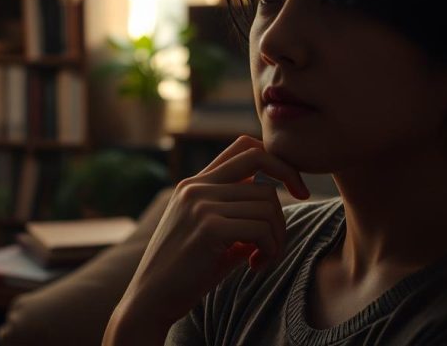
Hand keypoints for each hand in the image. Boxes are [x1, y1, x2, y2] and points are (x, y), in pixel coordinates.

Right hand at [104, 136, 309, 343]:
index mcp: (194, 184)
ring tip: (262, 259)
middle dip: (284, 209)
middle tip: (277, 241)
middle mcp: (196, 187)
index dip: (279, 162)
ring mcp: (200, 204)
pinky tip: (255, 267)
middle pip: (264, 177)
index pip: (245, 147)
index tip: (296, 191)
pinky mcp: (209, 227)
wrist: (149, 301)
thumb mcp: (209, 234)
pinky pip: (261, 230)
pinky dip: (270, 250)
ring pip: (268, 206)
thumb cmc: (184, 273)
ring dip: (276, 238)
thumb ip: (236, 213)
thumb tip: (272, 200)